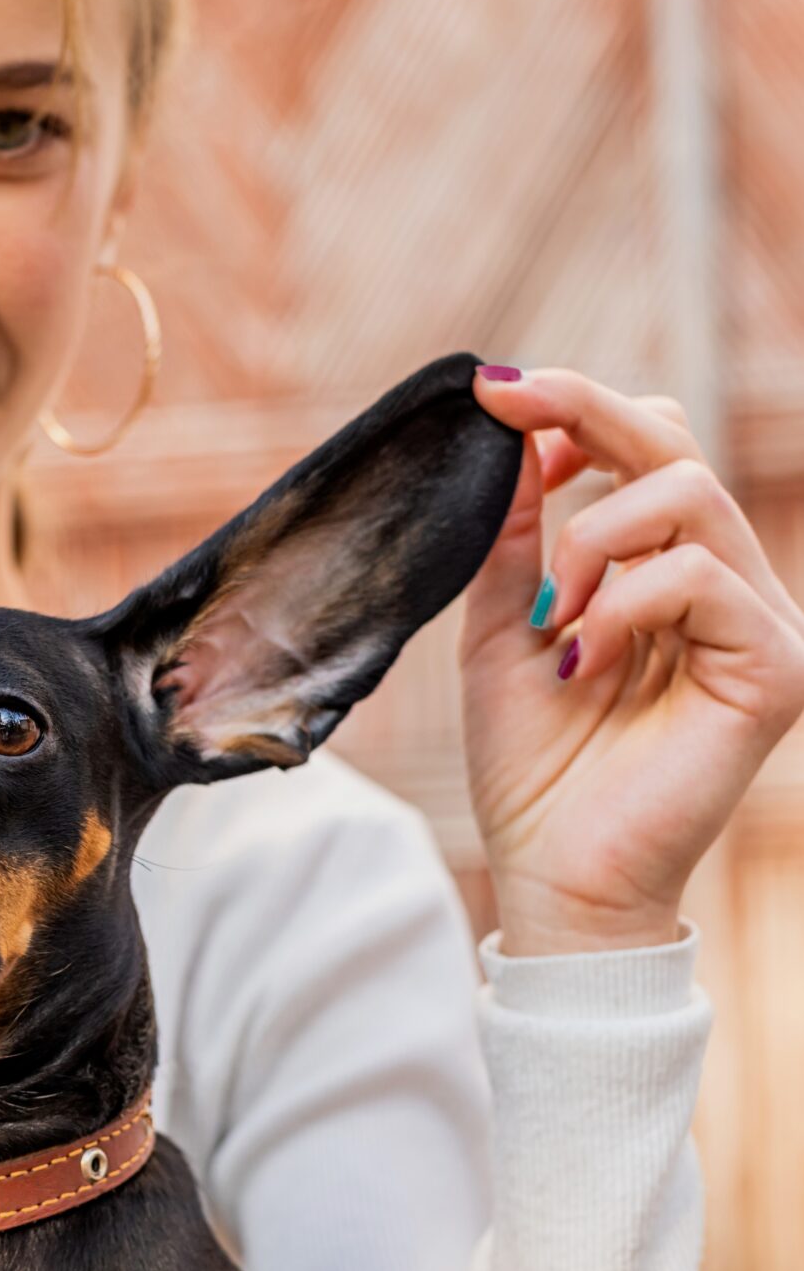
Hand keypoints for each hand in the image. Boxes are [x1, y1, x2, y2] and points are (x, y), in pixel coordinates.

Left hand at [460, 365, 803, 954]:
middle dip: (585, 415)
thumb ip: (514, 538)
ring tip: (552, 612)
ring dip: (593, 536)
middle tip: (508, 407)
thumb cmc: (533, 773)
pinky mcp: (775, 667)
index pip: (648, 450)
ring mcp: (761, 623)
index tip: (495, 390)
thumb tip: (512, 431)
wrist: (555, 881)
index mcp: (668, 573)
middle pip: (677, 446)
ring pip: (689, 496)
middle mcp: (727, 587)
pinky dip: (624, 603)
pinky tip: (581, 660)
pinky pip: (702, 577)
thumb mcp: (502, 631)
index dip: (577, 407)